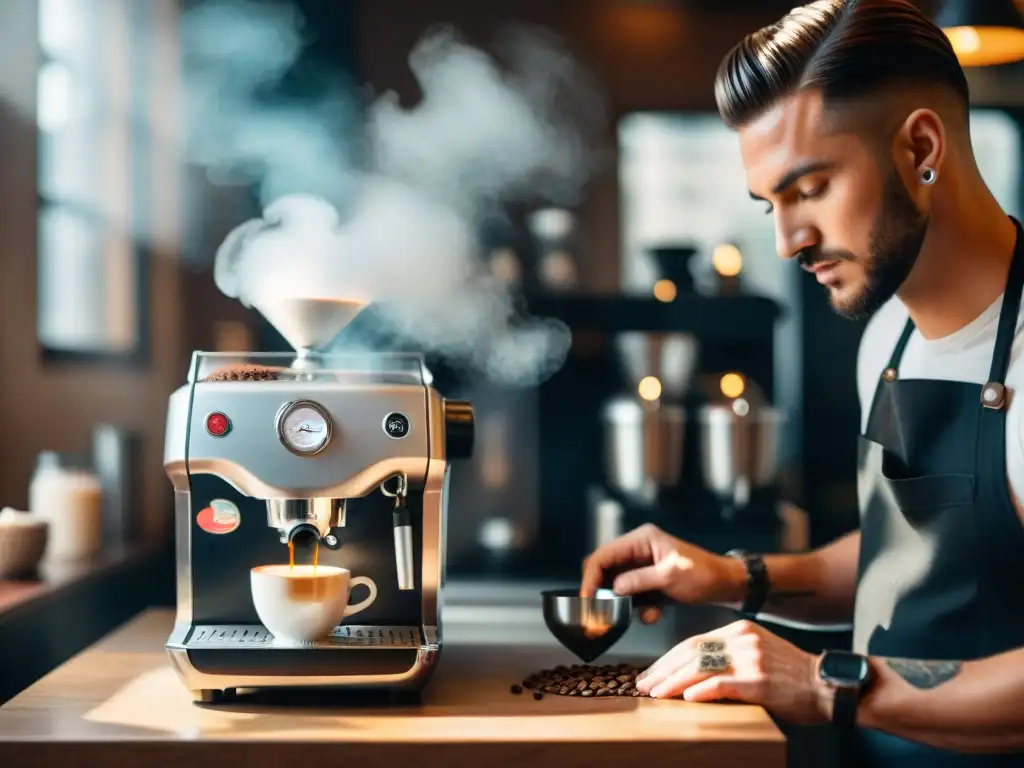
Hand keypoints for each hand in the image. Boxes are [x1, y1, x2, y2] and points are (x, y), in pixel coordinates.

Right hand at [580, 524, 744, 622]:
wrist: (726, 585)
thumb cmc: (703, 574)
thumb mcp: (671, 576)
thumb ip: (640, 581)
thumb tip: (614, 589)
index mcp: (641, 539)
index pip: (604, 555)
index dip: (591, 578)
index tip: (587, 601)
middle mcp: (637, 550)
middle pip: (604, 569)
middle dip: (601, 592)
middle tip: (599, 614)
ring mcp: (641, 566)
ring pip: (616, 585)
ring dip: (621, 603)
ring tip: (631, 617)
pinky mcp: (647, 582)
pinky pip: (631, 596)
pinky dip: (638, 608)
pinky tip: (653, 615)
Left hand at [635, 619, 831, 725]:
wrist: (828, 686)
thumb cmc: (792, 676)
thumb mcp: (758, 653)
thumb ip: (729, 655)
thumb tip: (692, 672)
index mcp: (741, 630)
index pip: (693, 641)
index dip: (668, 658)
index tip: (651, 672)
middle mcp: (743, 639)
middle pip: (692, 652)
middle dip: (664, 669)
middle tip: (644, 683)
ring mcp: (751, 658)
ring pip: (700, 667)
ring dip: (673, 682)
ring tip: (655, 693)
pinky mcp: (759, 680)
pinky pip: (723, 684)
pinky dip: (701, 691)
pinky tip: (686, 698)